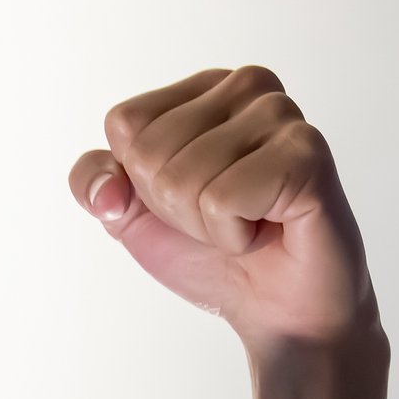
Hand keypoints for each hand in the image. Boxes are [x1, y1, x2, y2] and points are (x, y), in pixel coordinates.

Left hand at [70, 64, 378, 349]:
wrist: (277, 312)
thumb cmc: (211, 255)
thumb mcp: (130, 215)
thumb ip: (93, 181)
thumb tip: (103, 190)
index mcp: (204, 88)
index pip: (124, 124)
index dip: (141, 183)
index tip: (189, 200)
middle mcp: (248, 87)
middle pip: (149, 152)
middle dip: (174, 208)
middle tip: (225, 218)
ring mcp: (281, 115)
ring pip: (183, 178)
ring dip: (207, 226)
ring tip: (250, 223)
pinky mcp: (306, 154)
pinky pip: (223, 200)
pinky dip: (235, 236)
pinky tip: (270, 228)